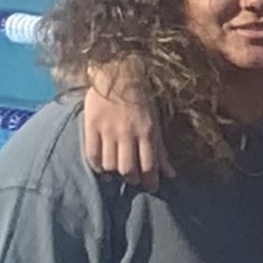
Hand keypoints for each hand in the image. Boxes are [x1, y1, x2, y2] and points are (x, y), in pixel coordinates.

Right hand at [78, 71, 166, 187]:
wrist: (117, 73)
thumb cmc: (141, 100)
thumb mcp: (156, 123)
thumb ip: (161, 150)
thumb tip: (171, 174)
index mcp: (147, 132)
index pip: (149, 166)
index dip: (150, 181)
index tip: (151, 188)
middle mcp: (127, 133)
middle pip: (128, 169)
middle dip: (133, 179)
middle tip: (134, 180)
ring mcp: (107, 130)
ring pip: (110, 164)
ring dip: (115, 174)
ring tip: (118, 174)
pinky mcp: (91, 125)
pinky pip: (92, 154)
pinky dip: (97, 166)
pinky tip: (102, 169)